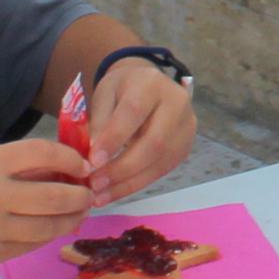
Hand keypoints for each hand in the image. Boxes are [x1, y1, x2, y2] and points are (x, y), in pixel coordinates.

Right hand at [0, 138, 91, 278]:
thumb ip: (10, 168)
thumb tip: (60, 170)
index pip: (44, 153)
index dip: (72, 159)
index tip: (82, 164)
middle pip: (57, 195)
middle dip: (81, 195)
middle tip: (88, 193)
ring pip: (49, 226)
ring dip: (70, 220)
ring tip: (76, 213)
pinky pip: (30, 246)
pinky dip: (46, 236)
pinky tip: (50, 229)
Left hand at [78, 55, 197, 205]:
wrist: (148, 85)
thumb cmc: (121, 90)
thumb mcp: (104, 95)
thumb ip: (99, 122)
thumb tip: (94, 159)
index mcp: (152, 84)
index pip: (134, 112)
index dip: (114, 139)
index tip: (92, 161)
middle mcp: (177, 104)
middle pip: (154, 142)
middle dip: (122, 168)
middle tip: (94, 184)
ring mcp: (186, 128)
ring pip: (159, 162)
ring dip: (128, 183)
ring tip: (100, 195)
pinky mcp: (185, 148)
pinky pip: (161, 171)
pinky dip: (135, 184)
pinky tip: (114, 192)